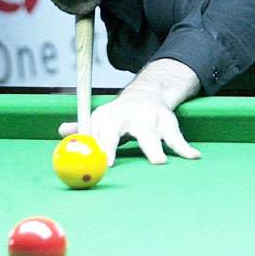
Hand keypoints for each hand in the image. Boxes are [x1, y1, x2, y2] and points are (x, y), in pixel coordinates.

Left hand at [58, 89, 200, 165]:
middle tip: (107, 163)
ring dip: (154, 148)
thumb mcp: (102, 118)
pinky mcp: (168, 123)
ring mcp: (149, 118)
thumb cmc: (121, 115)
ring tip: (159, 162)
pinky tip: (193, 156)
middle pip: (117, 129)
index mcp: (108, 115)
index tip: (84, 160)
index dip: (87, 145)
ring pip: (150, 134)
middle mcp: (127, 115)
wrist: (148, 92)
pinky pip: (177, 137)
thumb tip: (61, 132)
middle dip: (111, 144)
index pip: (95, 130)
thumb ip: (84, 128)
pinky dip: (185, 148)